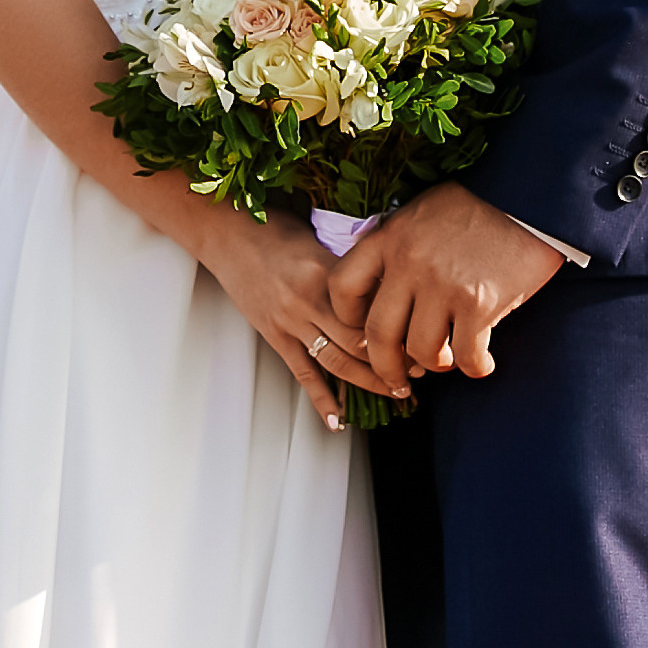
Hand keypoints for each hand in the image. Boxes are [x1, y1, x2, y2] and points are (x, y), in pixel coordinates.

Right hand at [198, 208, 411, 427]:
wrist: (227, 234)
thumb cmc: (274, 226)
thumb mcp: (318, 237)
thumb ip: (347, 262)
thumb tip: (386, 277)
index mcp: (325, 271)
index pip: (370, 305)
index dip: (398, 323)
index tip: (420, 333)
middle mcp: (309, 300)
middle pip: (358, 340)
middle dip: (392, 359)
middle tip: (418, 372)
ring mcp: (289, 322)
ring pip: (336, 362)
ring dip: (368, 382)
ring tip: (395, 393)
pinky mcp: (274, 336)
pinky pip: (302, 373)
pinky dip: (321, 399)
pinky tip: (337, 420)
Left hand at [323, 184, 560, 390]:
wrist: (526, 197)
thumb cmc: (476, 205)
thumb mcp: (423, 213)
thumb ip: (397, 246)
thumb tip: (381, 293)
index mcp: (391, 236)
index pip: (343, 286)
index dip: (348, 319)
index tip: (363, 334)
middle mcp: (410, 262)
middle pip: (378, 334)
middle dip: (386, 366)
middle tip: (399, 378)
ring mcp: (444, 284)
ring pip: (422, 351)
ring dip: (436, 364)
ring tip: (448, 359)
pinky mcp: (479, 303)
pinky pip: (466, 357)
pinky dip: (474, 367)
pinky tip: (482, 361)